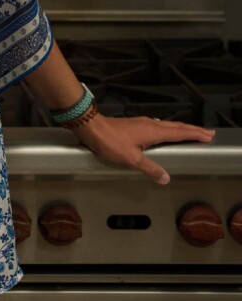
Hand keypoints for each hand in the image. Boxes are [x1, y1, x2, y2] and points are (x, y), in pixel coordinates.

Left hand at [73, 113, 215, 184]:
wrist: (91, 127)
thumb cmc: (110, 142)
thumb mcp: (131, 159)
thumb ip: (150, 168)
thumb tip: (166, 178)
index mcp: (153, 131)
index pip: (179, 132)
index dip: (195, 134)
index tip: (208, 135)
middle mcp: (150, 124)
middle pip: (176, 126)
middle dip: (192, 129)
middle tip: (207, 132)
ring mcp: (142, 123)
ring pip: (167, 125)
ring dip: (181, 129)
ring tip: (190, 132)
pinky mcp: (135, 125)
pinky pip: (158, 126)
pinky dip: (168, 130)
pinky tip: (164, 133)